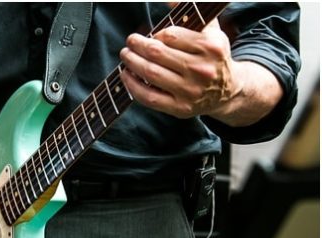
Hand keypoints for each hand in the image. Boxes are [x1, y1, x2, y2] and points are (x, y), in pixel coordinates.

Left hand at [118, 18, 240, 119]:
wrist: (230, 90)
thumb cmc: (214, 56)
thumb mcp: (211, 32)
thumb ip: (193, 13)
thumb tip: (169, 1)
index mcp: (211, 48)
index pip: (170, 35)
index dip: (156, 34)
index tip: (152, 35)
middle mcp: (202, 70)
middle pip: (157, 53)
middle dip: (137, 45)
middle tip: (130, 41)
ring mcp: (190, 91)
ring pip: (150, 73)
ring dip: (131, 62)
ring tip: (125, 55)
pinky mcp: (180, 108)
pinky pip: (148, 96)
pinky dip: (132, 85)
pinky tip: (126, 75)